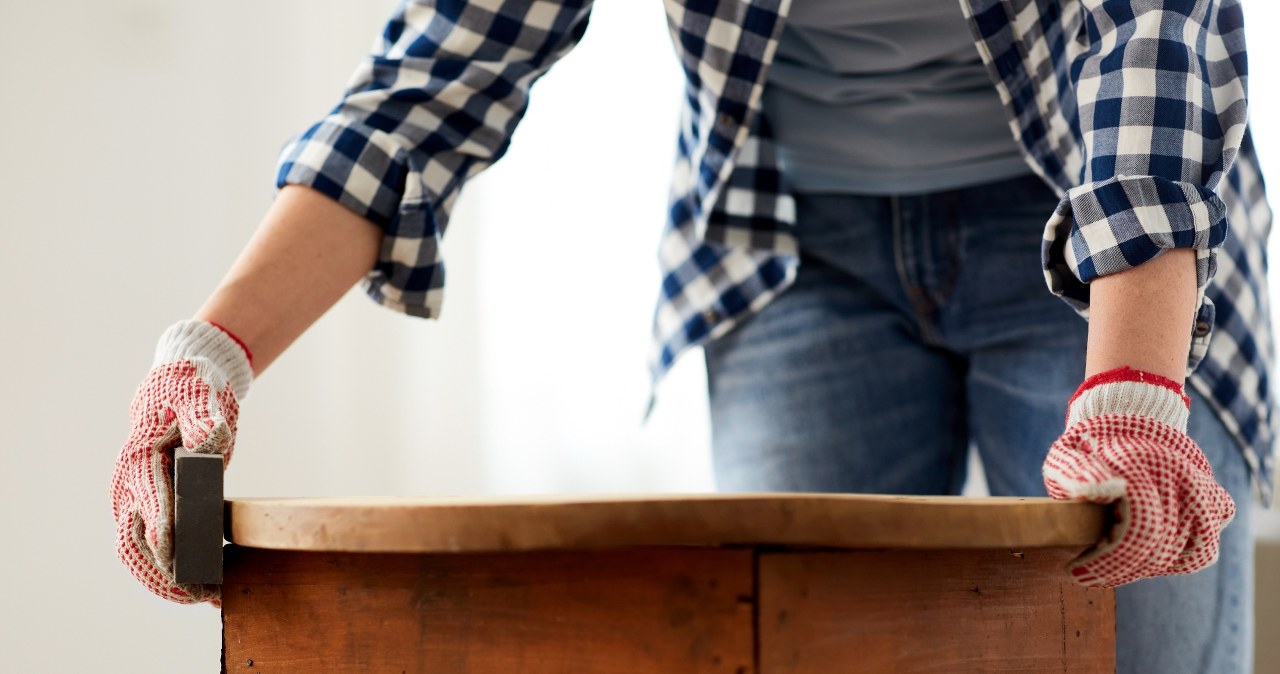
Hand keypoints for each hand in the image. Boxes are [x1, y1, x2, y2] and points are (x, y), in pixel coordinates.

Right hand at [111, 320, 251, 603]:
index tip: (179, 563)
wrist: (181, 386)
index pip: (149, 506)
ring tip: (205, 598)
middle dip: (165, 572)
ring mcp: (134, 501)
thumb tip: (209, 441)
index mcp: (139, 460)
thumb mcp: (200, 394)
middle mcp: (129, 486)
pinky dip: (169, 571)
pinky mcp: (147, 509)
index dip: (164, 536)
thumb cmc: (191, 388)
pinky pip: (149, 548)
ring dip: (166, 580)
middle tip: (201, 593)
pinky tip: (198, 586)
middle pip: (136, 542)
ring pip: (138, 553)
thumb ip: (205, 418)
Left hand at [1042, 367, 1234, 587]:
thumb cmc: (1089, 445)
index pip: (1137, 530)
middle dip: (1121, 569)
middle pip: (1160, 547)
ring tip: (1117, 568)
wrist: (1127, 420)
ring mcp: (1201, 492)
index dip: (1107, 561)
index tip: (1076, 572)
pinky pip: (1205, 547)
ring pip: (1189, 554)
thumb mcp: (1067, 454)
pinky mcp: (1214, 502)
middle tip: (1089, 574)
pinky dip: (1181, 558)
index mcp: (1142, 465)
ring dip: (1150, 567)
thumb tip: (1097, 493)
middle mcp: (1180, 479)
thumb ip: (1075, 474)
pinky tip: (1149, 556)